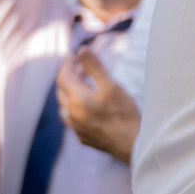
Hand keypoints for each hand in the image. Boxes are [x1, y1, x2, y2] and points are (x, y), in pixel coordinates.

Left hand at [57, 49, 140, 164]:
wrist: (132, 143)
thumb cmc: (123, 113)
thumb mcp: (111, 85)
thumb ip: (94, 66)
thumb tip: (81, 50)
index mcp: (76, 99)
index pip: (63, 77)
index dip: (66, 64)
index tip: (73, 55)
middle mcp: (71, 114)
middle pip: (61, 91)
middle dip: (68, 76)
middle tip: (81, 67)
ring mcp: (76, 128)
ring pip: (64, 107)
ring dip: (69, 94)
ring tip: (82, 86)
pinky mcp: (83, 138)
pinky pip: (72, 121)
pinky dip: (74, 109)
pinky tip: (86, 109)